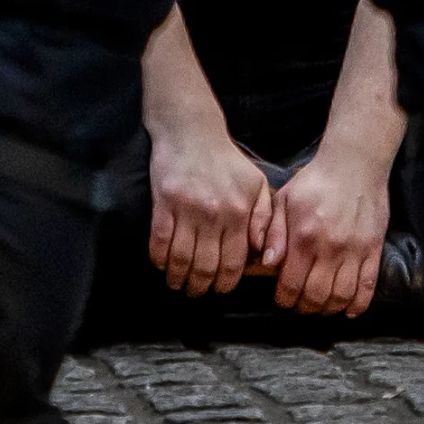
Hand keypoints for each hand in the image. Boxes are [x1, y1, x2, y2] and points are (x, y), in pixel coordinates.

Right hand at [145, 110, 270, 297]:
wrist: (192, 132)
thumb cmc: (227, 161)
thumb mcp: (257, 185)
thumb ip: (264, 220)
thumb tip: (263, 253)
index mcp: (238, 213)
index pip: (234, 262)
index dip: (226, 283)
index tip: (220, 290)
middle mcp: (214, 215)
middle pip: (206, 266)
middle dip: (201, 287)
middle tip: (197, 292)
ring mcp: (187, 210)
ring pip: (181, 259)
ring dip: (178, 278)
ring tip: (178, 284)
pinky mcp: (163, 203)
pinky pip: (159, 241)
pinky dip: (159, 259)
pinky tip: (161, 265)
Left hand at [265, 138, 392, 316]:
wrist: (354, 164)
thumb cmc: (315, 181)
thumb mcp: (283, 200)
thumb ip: (273, 233)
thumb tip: (267, 264)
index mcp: (304, 236)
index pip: (292, 283)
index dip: (285, 298)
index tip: (282, 300)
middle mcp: (330, 248)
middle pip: (316, 296)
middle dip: (304, 307)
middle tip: (300, 306)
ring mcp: (354, 250)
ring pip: (341, 296)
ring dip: (329, 309)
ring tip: (321, 308)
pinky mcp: (373, 249)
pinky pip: (368, 285)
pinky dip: (358, 304)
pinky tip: (348, 310)